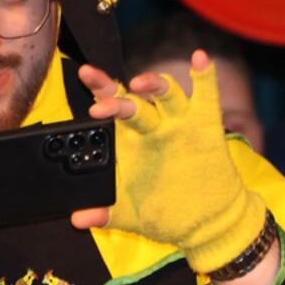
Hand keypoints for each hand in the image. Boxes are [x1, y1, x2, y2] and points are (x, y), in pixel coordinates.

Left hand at [72, 50, 266, 273]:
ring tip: (141, 83)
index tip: (85, 75)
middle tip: (102, 103)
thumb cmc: (167, 212)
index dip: (100, 88)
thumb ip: (105, 212)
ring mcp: (180, 125)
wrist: (206, 225)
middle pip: (134, 100)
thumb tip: (77, 219)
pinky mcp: (206, 128)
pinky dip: (205, 76)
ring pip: (167, 94)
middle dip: (117, 96)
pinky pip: (207, 97)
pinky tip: (200, 59)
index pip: (112, 105)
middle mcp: (155, 126)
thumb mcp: (130, 213)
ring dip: (154, 85)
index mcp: (132, 140)